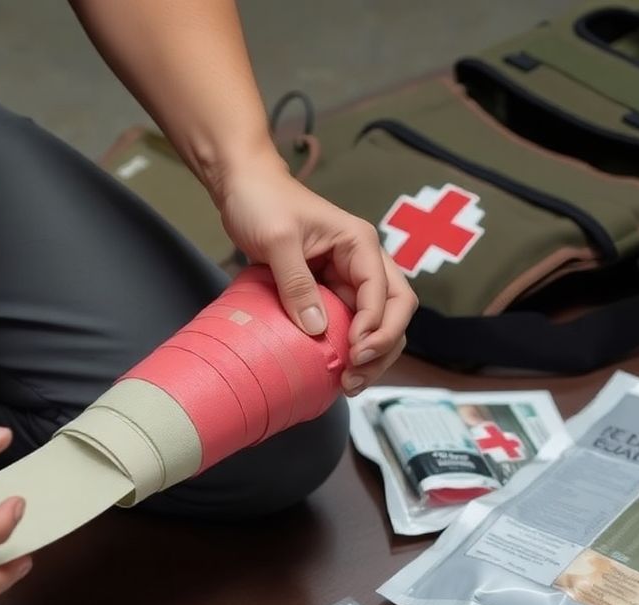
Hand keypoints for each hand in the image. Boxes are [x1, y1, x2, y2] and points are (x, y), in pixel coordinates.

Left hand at [215, 157, 416, 395]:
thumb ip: (297, 283)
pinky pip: (349, 323)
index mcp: (361, 244)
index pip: (384, 294)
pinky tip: (334, 369)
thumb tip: (318, 330)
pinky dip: (348, 347)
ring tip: (348, 384)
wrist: (243, 187)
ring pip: (377, 322)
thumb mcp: (278, 240)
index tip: (352, 355)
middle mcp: (364, 261)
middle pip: (395, 311)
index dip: (374, 329)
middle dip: (382, 348)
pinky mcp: (329, 289)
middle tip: (352, 379)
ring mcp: (348, 277)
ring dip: (371, 354)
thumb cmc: (262, 202)